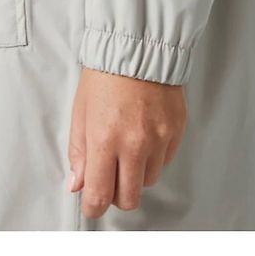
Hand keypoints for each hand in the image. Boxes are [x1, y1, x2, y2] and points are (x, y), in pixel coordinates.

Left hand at [68, 67, 186, 217]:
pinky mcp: (176, 132)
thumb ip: (79, 153)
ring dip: (136, 174)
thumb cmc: (105, 77)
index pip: (100, 195)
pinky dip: (154, 157)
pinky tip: (144, 136)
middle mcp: (135, 144)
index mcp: (104, 140)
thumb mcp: (81, 113)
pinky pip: (165, 161)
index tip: (92, 203)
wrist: (138, 49)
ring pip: (148, 181)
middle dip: (116, 196)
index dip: (93, 206)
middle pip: (129, 198)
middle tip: (109, 180)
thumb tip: (78, 185)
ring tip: (128, 149)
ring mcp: (159, 139)